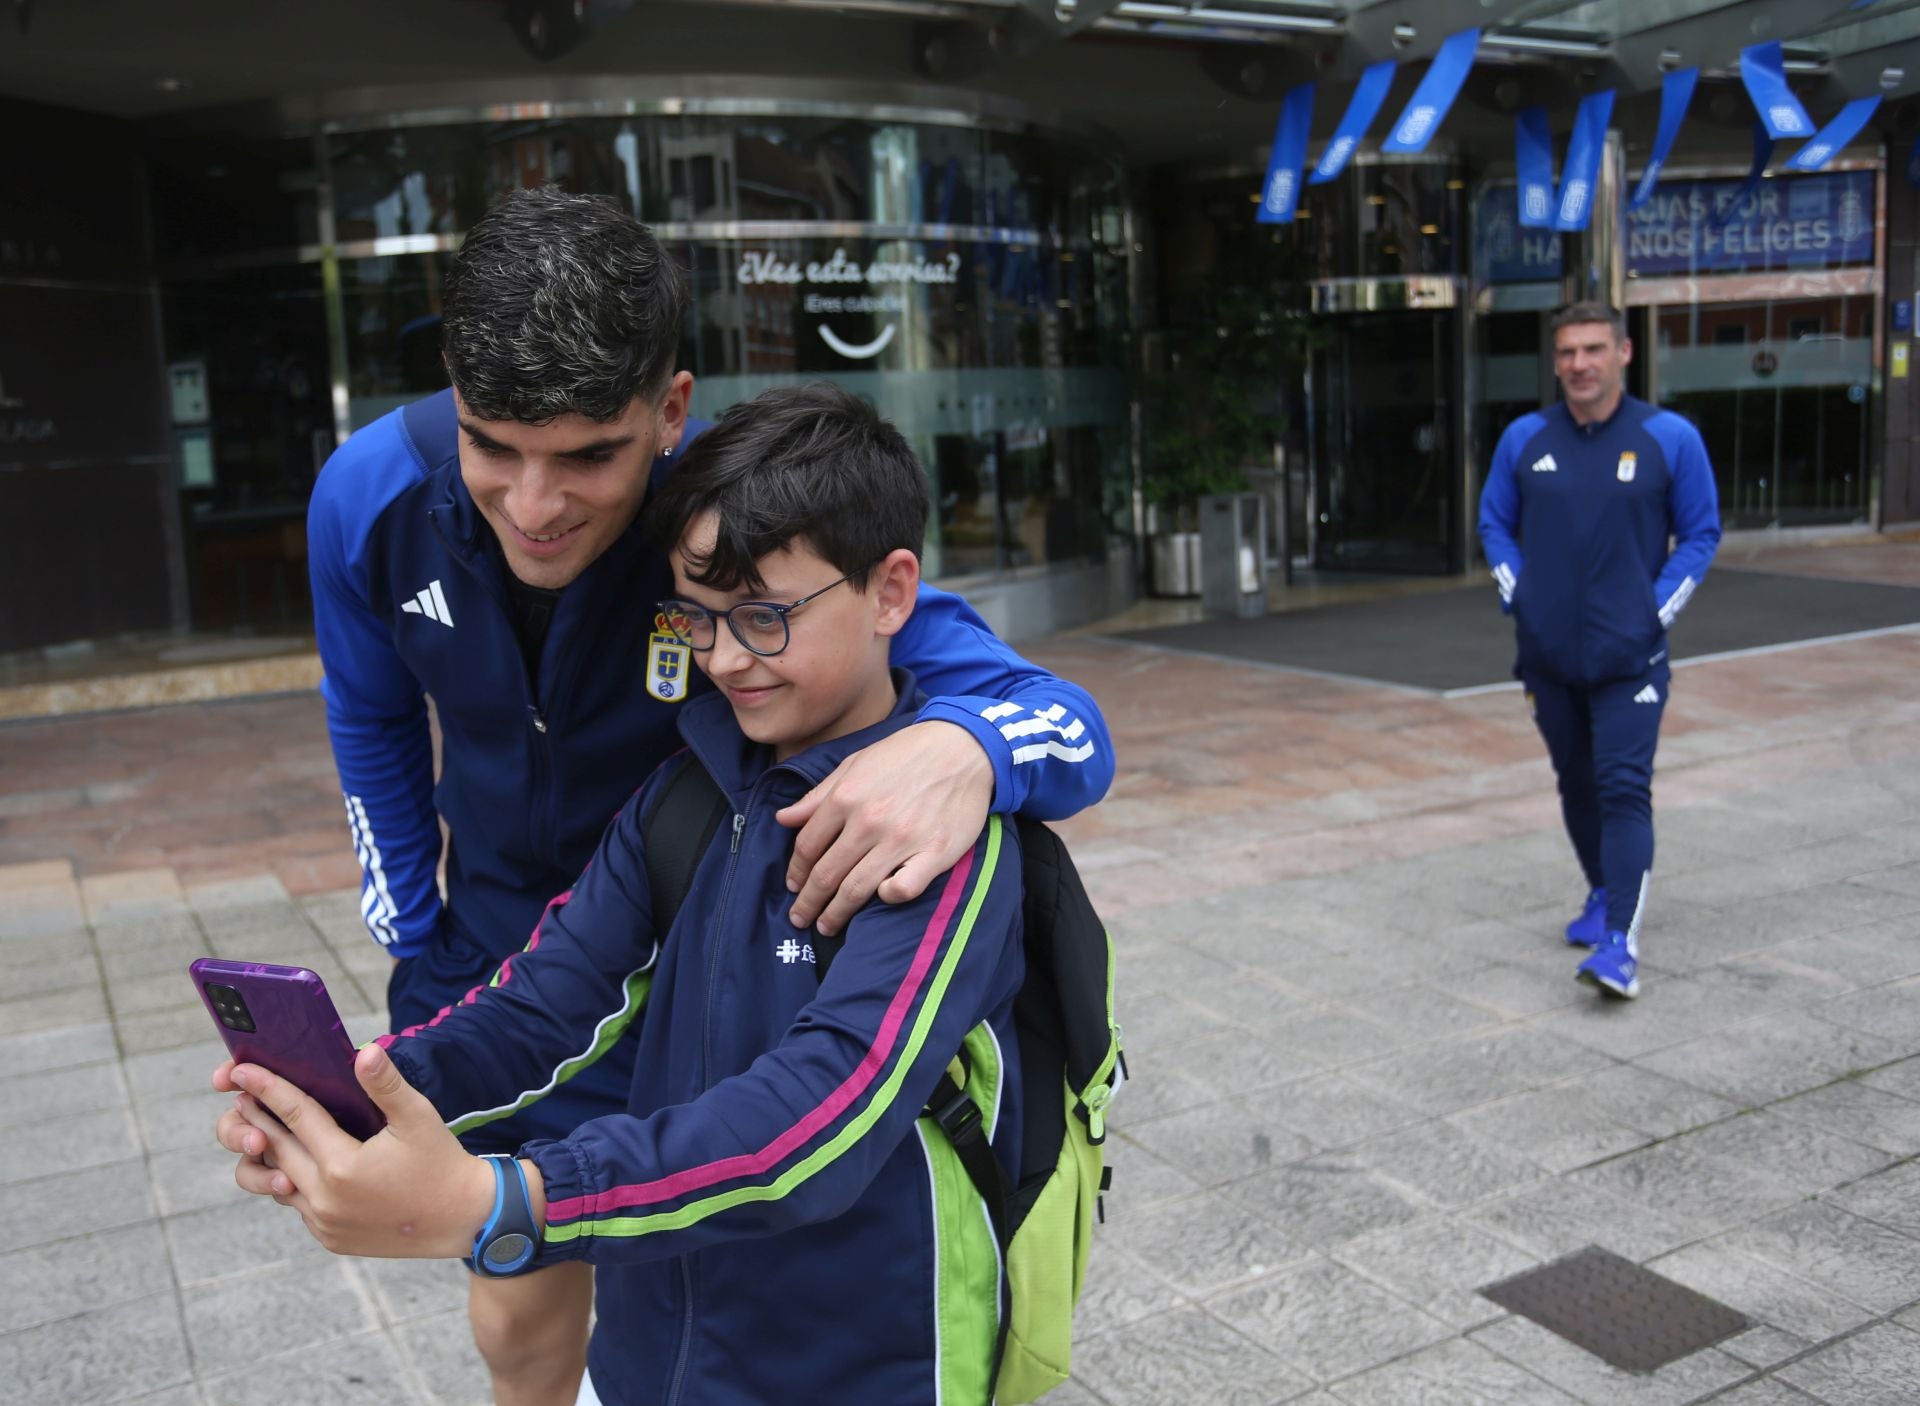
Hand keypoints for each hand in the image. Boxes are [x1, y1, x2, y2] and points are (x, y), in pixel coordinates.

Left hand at [216, 1045, 504, 1259]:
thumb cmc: (441, 1162)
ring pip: (279, 1181)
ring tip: (262, 1131)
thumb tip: (365, 1051)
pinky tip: (296, 1163)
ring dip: (268, 1154)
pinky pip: (298, 1205)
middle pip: (277, 1149)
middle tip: (240, 1096)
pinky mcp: (329, 1239)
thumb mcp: (419, 1118)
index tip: (242, 1071)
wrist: (463, 1220)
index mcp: (343, 1166)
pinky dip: (292, 1180)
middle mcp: (325, 1199)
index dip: (268, 1088)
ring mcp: (324, 1223)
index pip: (295, 1116)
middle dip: (256, 1118)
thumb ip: (386, 1085)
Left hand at [776, 720, 993, 935]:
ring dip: (836, 913)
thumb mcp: (855, 764)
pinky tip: (881, 898)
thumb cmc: (906, 755)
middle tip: (800, 918)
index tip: (793, 886)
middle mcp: (869, 821)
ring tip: (827, 926)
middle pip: (826, 874)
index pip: (808, 846)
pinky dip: (888, 897)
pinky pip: (903, 888)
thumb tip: (784, 819)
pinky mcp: (934, 853)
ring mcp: (902, 839)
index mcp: (846, 797)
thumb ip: (818, 795)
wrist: (963, 747)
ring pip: (857, 888)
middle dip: (808, 902)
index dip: (795, 870)